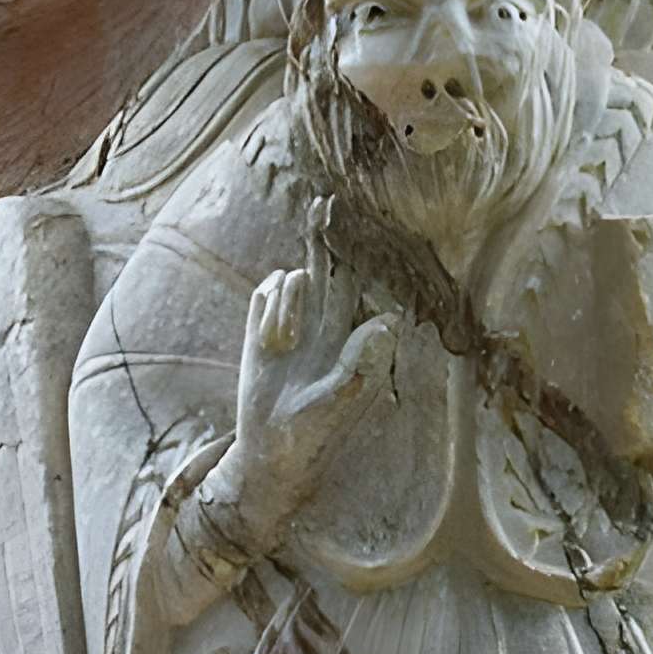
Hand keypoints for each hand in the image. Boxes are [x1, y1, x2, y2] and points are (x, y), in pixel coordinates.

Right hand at [230, 230, 395, 538]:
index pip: (362, 285)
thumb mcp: (338, 404)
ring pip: (295, 283)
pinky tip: (271, 337)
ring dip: (288, 305)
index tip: (359, 224)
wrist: (271, 452)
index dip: (361, 254)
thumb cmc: (313, 434)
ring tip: (283, 344)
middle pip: (332, 268)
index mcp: (358, 336)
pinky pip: (266, 294)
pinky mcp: (265, 328)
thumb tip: (387, 321)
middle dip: (329, 237)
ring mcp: (298, 323)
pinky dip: (268, 309)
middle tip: (327, 202)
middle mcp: (332, 323)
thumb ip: (360, 365)